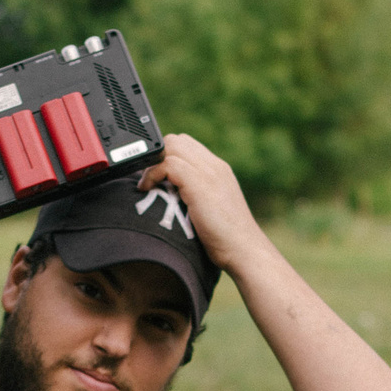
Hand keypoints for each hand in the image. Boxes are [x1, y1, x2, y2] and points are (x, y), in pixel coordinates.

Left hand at [138, 133, 274, 275]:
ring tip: (147, 186)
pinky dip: (152, 174)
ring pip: (171, 146)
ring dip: (152, 165)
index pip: (187, 145)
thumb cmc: (226, 238)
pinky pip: (168, 164)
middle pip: (177, 140)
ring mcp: (208, 172)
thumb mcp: (211, 209)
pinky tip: (147, 189)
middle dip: (157, 157)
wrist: (244, 249)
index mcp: (218, 169)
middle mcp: (214, 166)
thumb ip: (196, 195)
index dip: (166, 156)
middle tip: (149, 181)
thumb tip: (171, 196)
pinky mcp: (199, 184)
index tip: (156, 177)